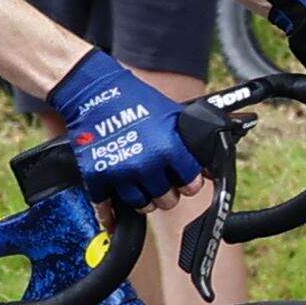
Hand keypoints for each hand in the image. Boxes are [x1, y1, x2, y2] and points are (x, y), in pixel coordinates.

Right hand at [50, 50, 203, 213]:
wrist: (94, 92)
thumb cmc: (135, 100)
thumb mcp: (173, 116)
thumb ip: (192, 144)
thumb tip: (211, 170)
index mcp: (169, 148)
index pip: (191, 185)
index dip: (188, 182)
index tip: (183, 179)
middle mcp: (147, 164)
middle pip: (167, 200)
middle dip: (166, 192)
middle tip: (160, 180)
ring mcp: (121, 172)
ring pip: (141, 206)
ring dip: (143, 199)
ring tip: (141, 185)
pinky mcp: (97, 176)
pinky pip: (106, 208)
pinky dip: (110, 212)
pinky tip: (114, 211)